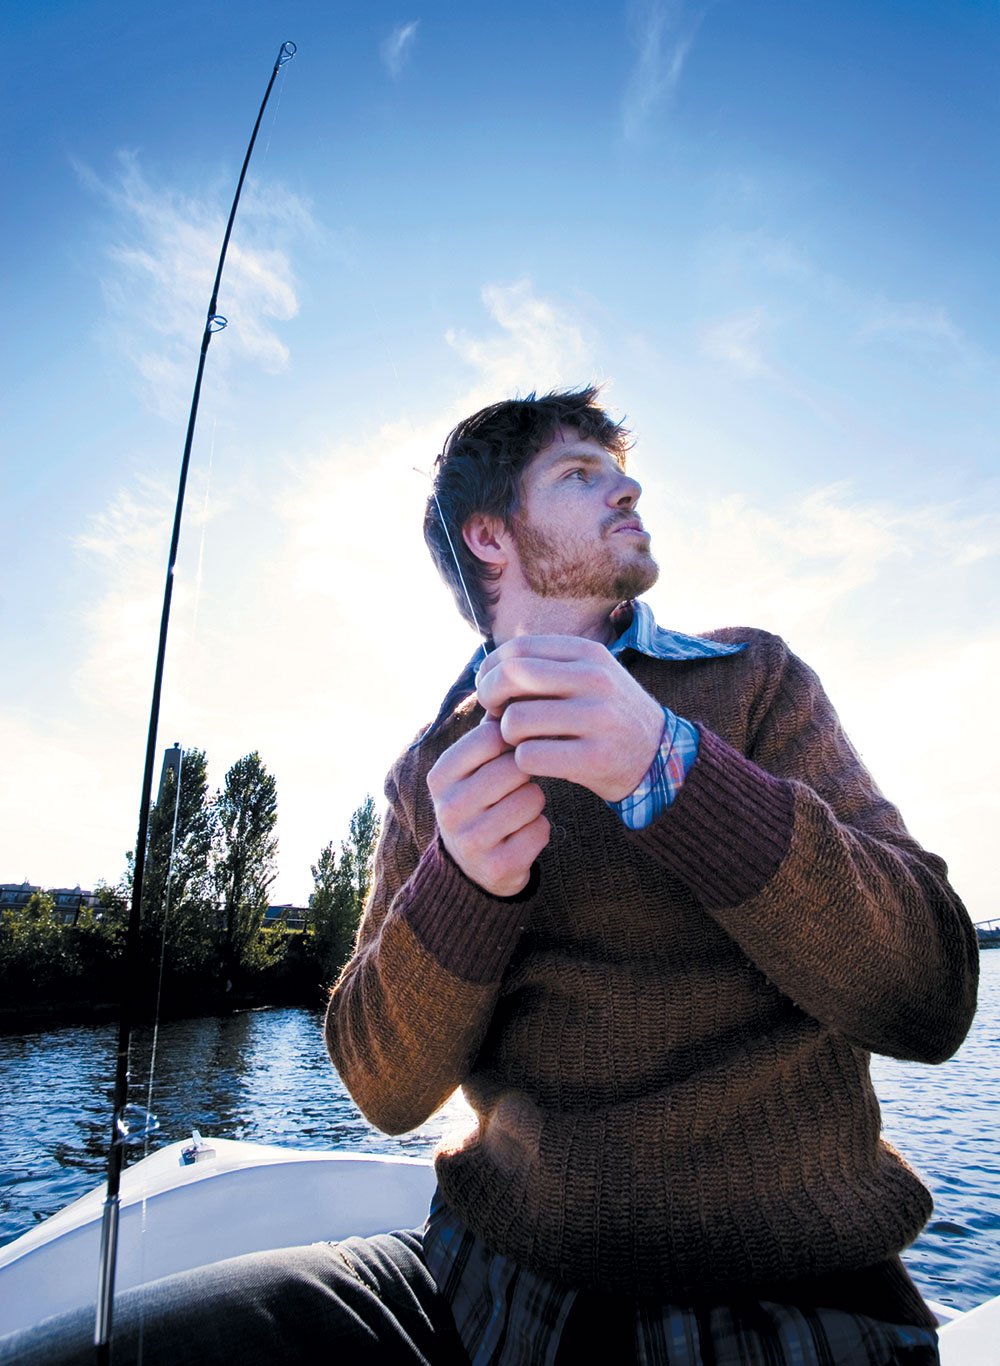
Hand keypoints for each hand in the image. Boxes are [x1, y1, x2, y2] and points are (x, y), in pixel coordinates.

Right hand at [427, 717, 549, 896]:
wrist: (472, 867)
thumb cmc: (481, 799)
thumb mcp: (472, 766)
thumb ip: (489, 731)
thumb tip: (516, 684)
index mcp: (440, 776)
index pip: (490, 736)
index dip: (512, 739)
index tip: (511, 749)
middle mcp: (449, 808)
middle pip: (516, 767)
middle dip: (526, 773)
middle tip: (517, 784)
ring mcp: (471, 841)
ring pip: (533, 798)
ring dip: (535, 802)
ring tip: (518, 809)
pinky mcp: (498, 867)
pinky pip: (541, 831)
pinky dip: (539, 831)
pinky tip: (521, 835)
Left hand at [476, 635, 664, 801]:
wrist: (659, 757)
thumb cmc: (605, 716)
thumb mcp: (587, 677)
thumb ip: (543, 667)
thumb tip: (484, 672)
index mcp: (588, 653)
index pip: (516, 649)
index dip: (490, 671)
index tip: (492, 692)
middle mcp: (595, 679)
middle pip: (510, 676)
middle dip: (490, 698)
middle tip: (498, 716)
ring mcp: (598, 719)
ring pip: (515, 721)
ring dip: (507, 737)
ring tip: (524, 741)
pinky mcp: (595, 758)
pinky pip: (529, 757)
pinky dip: (523, 762)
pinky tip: (538, 762)